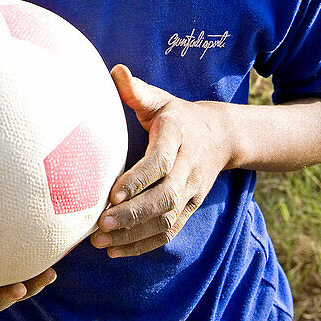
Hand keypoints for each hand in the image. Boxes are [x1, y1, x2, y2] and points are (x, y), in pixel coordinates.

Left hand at [90, 64, 232, 258]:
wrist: (221, 136)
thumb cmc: (177, 115)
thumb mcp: (161, 99)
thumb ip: (137, 90)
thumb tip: (115, 70)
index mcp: (177, 136)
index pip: (160, 163)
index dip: (137, 180)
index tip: (111, 194)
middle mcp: (188, 167)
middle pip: (164, 198)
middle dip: (132, 215)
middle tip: (100, 225)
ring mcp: (191, 192)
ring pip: (166, 221)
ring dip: (133, 235)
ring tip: (101, 242)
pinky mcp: (190, 209)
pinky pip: (169, 233)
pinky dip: (143, 245)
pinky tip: (116, 251)